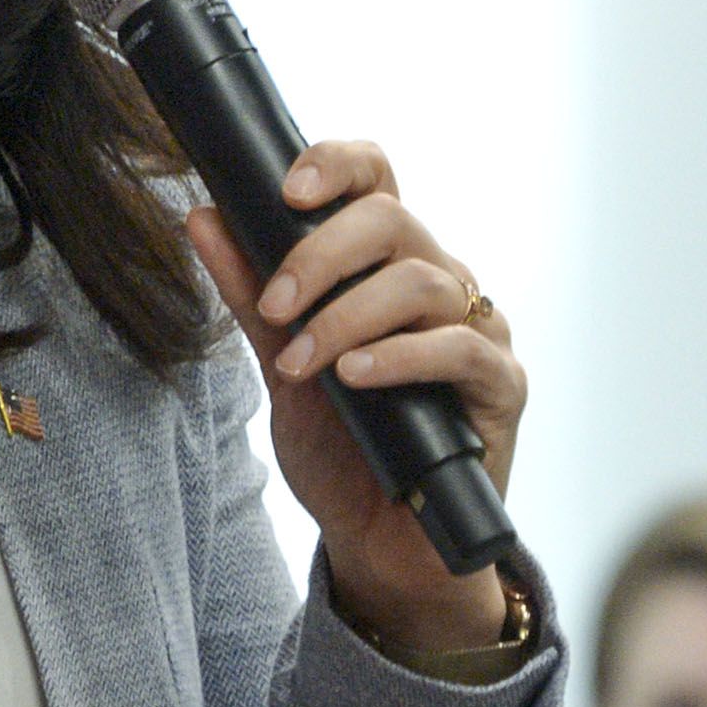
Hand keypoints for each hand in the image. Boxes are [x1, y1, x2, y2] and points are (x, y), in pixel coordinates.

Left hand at [185, 138, 524, 652]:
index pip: (376, 182)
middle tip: (275, 307)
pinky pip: (461, 350)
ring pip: (422, 283)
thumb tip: (203, 217)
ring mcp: (478, 330)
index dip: (337, 165)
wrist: (380, 541)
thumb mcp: (281, 366)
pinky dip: (400, 358)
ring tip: (304, 363)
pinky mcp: (503, 387)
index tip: (285, 189)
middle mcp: (440, 283)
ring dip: (347, 317)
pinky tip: (356, 375)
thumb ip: (251, 295)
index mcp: (387, 264)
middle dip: (320, 255)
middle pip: (393, 220)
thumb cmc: (341, 445)